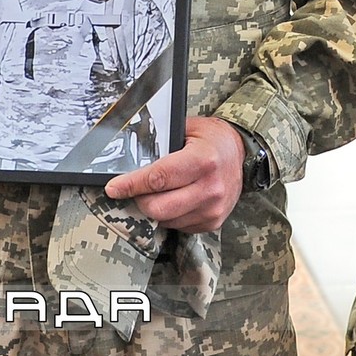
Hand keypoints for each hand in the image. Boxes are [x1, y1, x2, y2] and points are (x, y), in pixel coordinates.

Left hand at [105, 116, 243, 234]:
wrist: (241, 154)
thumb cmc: (211, 139)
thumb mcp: (187, 129)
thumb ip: (161, 141)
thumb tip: (129, 154)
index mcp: (203, 161)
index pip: (158, 178)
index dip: (131, 184)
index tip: (113, 188)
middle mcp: (210, 188)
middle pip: (158, 207)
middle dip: (139, 199)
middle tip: (132, 189)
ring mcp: (212, 209)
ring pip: (166, 220)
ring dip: (153, 208)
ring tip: (155, 192)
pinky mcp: (212, 222)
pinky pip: (178, 226)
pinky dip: (169, 215)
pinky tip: (172, 199)